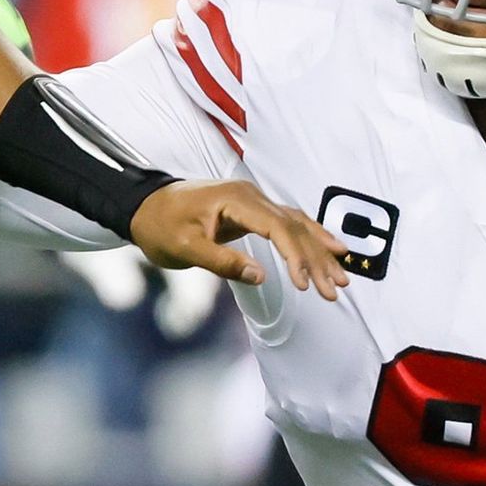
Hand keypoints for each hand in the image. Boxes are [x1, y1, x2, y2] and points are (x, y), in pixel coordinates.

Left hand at [131, 180, 349, 298]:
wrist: (143, 206)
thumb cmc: (160, 226)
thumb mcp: (184, 249)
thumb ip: (222, 262)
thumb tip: (261, 276)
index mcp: (236, 200)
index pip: (278, 227)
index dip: (295, 256)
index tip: (306, 284)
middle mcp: (251, 195)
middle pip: (294, 226)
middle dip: (317, 260)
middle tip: (336, 290)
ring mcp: (253, 200)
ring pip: (296, 225)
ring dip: (319, 252)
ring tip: (342, 278)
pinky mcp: (252, 210)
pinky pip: (288, 223)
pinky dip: (309, 239)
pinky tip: (330, 251)